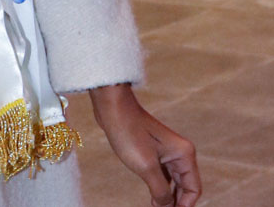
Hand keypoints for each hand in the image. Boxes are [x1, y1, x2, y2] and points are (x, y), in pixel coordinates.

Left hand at [89, 83, 199, 206]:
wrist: (110, 107)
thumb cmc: (128, 132)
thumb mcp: (146, 167)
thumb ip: (161, 191)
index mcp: (184, 155)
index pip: (193, 189)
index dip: (184, 206)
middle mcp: (179, 153)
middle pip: (185, 187)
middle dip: (177, 203)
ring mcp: (166, 151)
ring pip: (173, 182)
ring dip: (168, 197)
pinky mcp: (153, 150)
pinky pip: (162, 174)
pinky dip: (160, 187)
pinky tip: (153, 198)